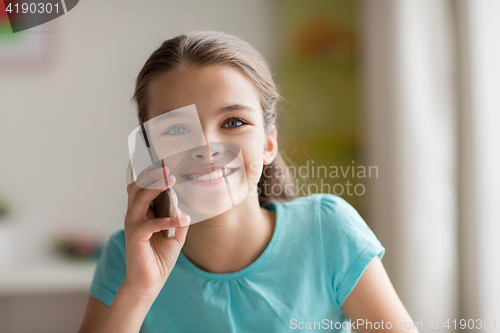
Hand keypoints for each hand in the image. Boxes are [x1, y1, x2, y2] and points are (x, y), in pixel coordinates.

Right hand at [123, 166, 189, 297]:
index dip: (151, 176)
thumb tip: (183, 208)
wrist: (149, 282)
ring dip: (156, 188)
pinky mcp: (135, 237)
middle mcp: (134, 216)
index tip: (164, 165)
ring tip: (170, 181)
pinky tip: (180, 220)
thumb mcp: (175, 236)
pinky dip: (167, 220)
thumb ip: (179, 221)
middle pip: (138, 188)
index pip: (143, 188)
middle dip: (151, 176)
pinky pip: (151, 223)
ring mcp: (133, 225)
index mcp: (142, 213)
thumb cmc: (159, 258)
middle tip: (166, 169)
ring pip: (141, 199)